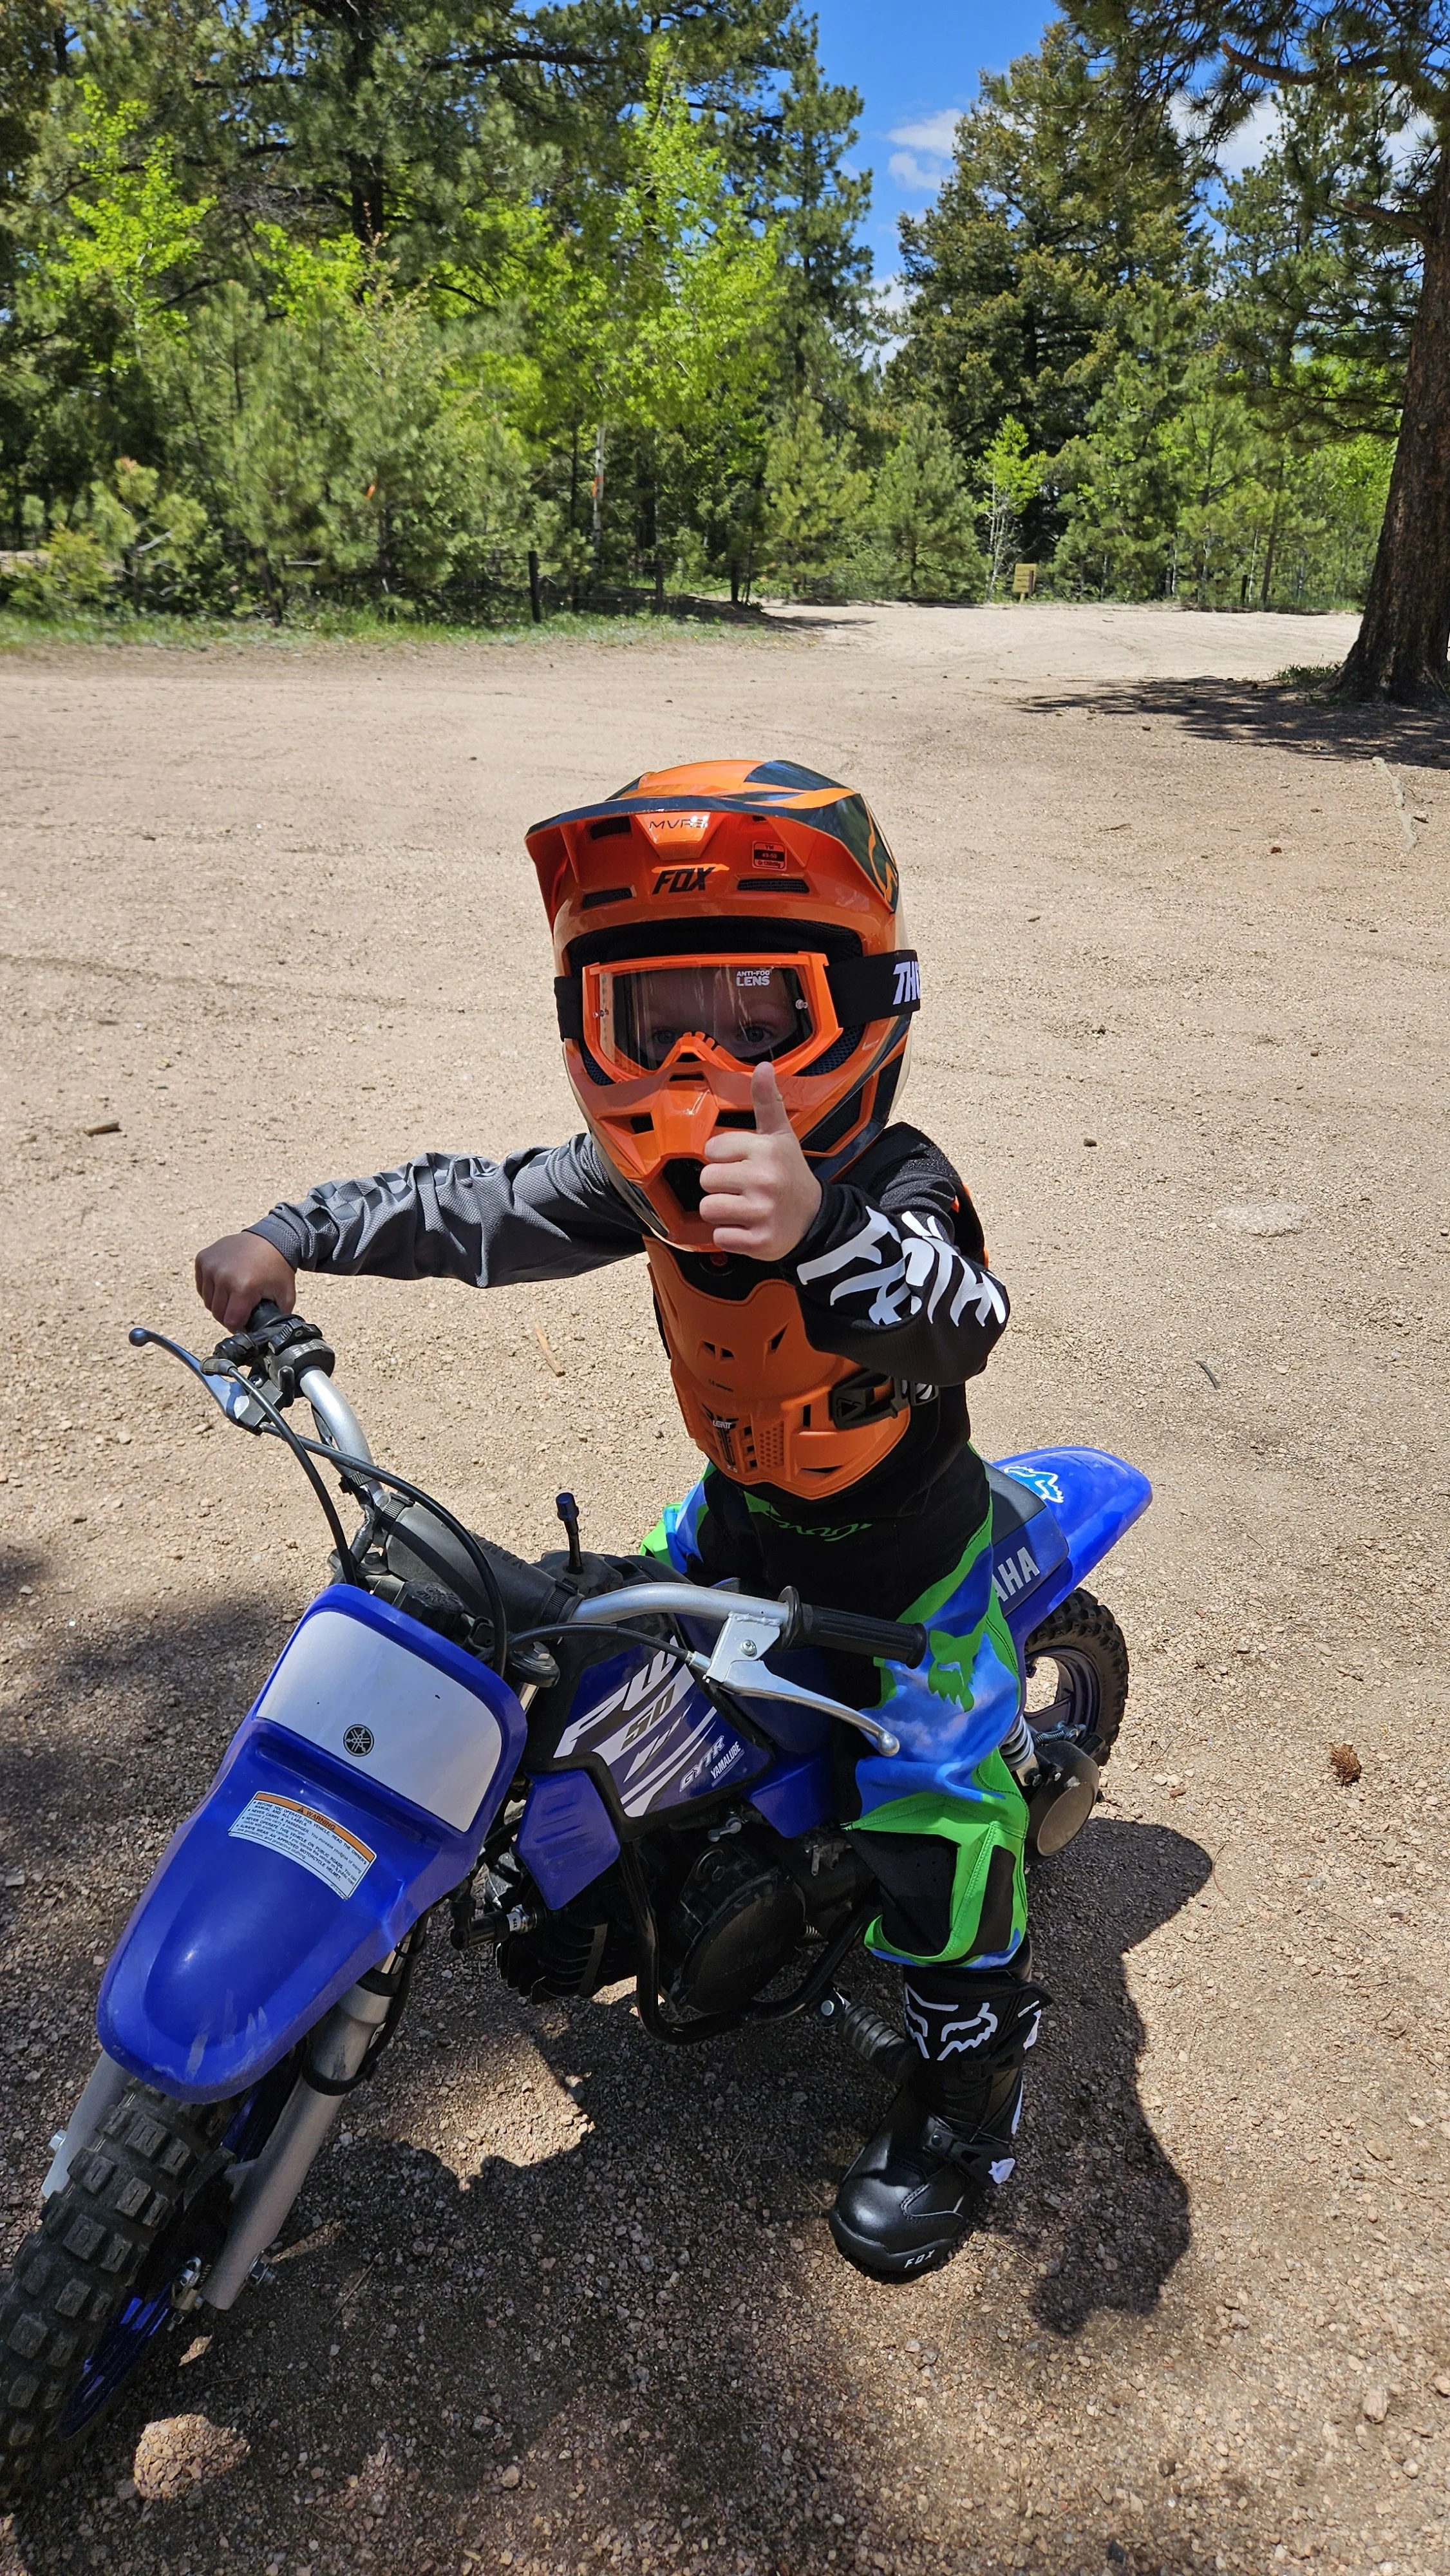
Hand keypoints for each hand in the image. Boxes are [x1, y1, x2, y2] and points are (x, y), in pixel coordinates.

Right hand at [195, 1232, 296, 1333]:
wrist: (271, 1238)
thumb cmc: (277, 1267)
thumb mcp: (285, 1296)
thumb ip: (277, 1318)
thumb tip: (270, 1336)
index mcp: (243, 1287)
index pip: (231, 1322)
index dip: (239, 1326)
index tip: (245, 1323)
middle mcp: (223, 1276)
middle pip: (217, 1313)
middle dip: (229, 1316)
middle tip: (242, 1308)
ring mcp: (211, 1266)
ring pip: (208, 1301)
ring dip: (220, 1303)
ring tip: (235, 1295)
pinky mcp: (203, 1259)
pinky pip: (202, 1286)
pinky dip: (211, 1290)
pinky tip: (225, 1284)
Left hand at [700, 1062, 822, 1260]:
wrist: (814, 1219)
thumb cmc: (790, 1174)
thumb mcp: (781, 1135)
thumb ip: (767, 1101)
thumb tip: (763, 1065)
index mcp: (766, 1149)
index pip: (711, 1150)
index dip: (723, 1158)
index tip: (742, 1164)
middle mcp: (765, 1179)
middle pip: (706, 1180)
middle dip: (719, 1186)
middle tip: (742, 1188)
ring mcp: (763, 1212)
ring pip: (709, 1208)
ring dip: (722, 1212)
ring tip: (743, 1208)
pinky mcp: (759, 1241)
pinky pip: (720, 1237)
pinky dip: (730, 1236)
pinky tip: (748, 1227)